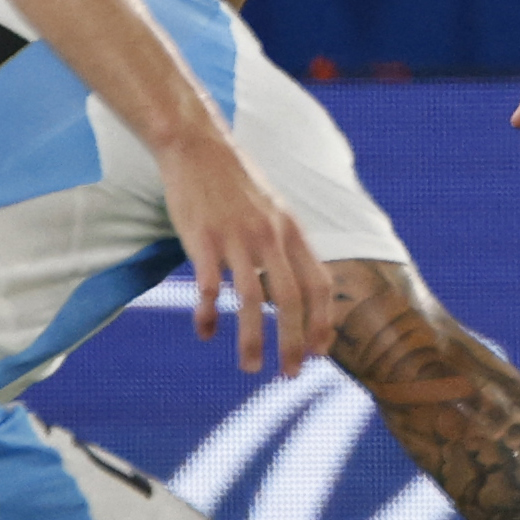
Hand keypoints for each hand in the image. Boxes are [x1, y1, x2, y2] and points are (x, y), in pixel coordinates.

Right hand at [156, 135, 332, 376]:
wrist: (196, 145)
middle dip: (293, 342)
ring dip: (252, 340)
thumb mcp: (273, 208)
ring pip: (250, 300)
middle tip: (290, 374)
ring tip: (250, 367)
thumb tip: (297, 284)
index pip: (319, 284)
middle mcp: (268, 236)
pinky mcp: (202, 239)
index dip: (322, 321)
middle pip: (289, 300)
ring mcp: (235, 237)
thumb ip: (286, 243)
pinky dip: (208, 315)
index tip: (319, 352)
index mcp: (291, 230)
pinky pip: (208, 287)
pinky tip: (204, 331)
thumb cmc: (234, 182)